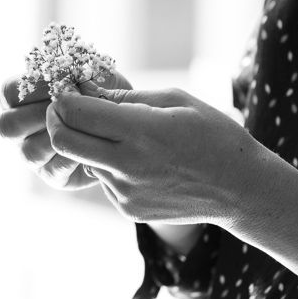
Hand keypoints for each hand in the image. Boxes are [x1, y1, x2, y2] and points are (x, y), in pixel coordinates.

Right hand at [0, 72, 132, 191]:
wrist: (127, 122)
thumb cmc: (103, 92)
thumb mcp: (92, 74)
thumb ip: (75, 71)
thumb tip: (67, 77)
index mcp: (20, 101)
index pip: (9, 93)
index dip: (34, 87)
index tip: (63, 82)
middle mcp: (20, 130)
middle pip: (7, 126)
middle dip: (39, 114)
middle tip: (68, 107)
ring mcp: (33, 155)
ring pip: (29, 152)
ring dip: (57, 137)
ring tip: (81, 125)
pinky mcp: (53, 176)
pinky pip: (53, 170)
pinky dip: (72, 155)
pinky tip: (90, 142)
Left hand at [43, 86, 258, 222]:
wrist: (240, 189)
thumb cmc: (213, 134)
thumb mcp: (175, 100)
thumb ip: (125, 97)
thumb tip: (85, 90)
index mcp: (140, 131)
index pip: (76, 113)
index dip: (64, 97)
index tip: (69, 89)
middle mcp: (127, 165)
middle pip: (63, 141)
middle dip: (57, 120)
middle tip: (65, 108)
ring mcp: (125, 192)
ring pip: (84, 160)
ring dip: (90, 143)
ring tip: (125, 135)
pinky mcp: (127, 210)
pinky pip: (103, 180)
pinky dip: (110, 165)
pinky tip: (143, 161)